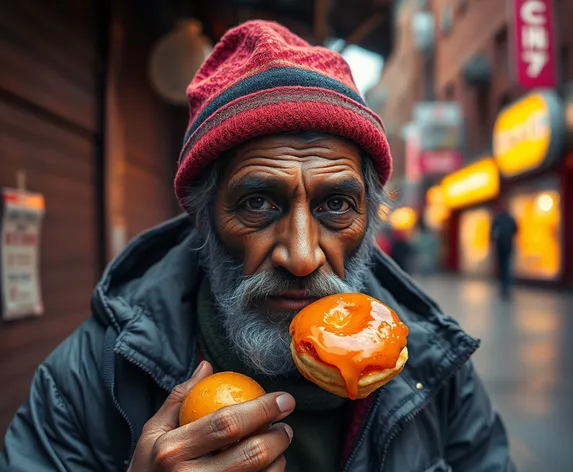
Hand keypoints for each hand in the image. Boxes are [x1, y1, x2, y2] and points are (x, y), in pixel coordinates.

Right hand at [127, 361, 294, 470]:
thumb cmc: (148, 467)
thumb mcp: (153, 432)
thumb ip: (180, 398)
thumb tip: (207, 367)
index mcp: (173, 450)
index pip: (227, 423)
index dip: (262, 409)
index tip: (283, 399)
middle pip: (252, 454)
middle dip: (278, 436)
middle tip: (284, 426)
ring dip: (278, 460)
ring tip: (277, 447)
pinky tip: (269, 467)